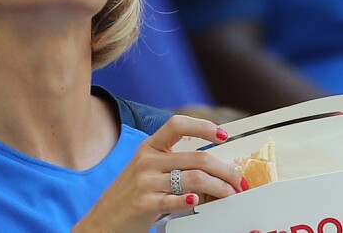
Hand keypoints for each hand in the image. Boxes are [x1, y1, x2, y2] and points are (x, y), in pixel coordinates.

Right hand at [73, 115, 246, 232]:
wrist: (105, 218)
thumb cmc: (131, 192)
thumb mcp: (147, 169)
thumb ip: (172, 162)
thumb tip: (210, 163)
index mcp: (149, 146)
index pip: (177, 124)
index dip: (202, 126)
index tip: (223, 135)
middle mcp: (147, 159)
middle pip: (197, 158)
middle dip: (225, 170)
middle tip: (239, 180)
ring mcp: (145, 181)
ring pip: (194, 179)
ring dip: (220, 188)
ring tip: (230, 195)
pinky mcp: (144, 203)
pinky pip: (175, 200)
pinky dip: (190, 201)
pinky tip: (198, 202)